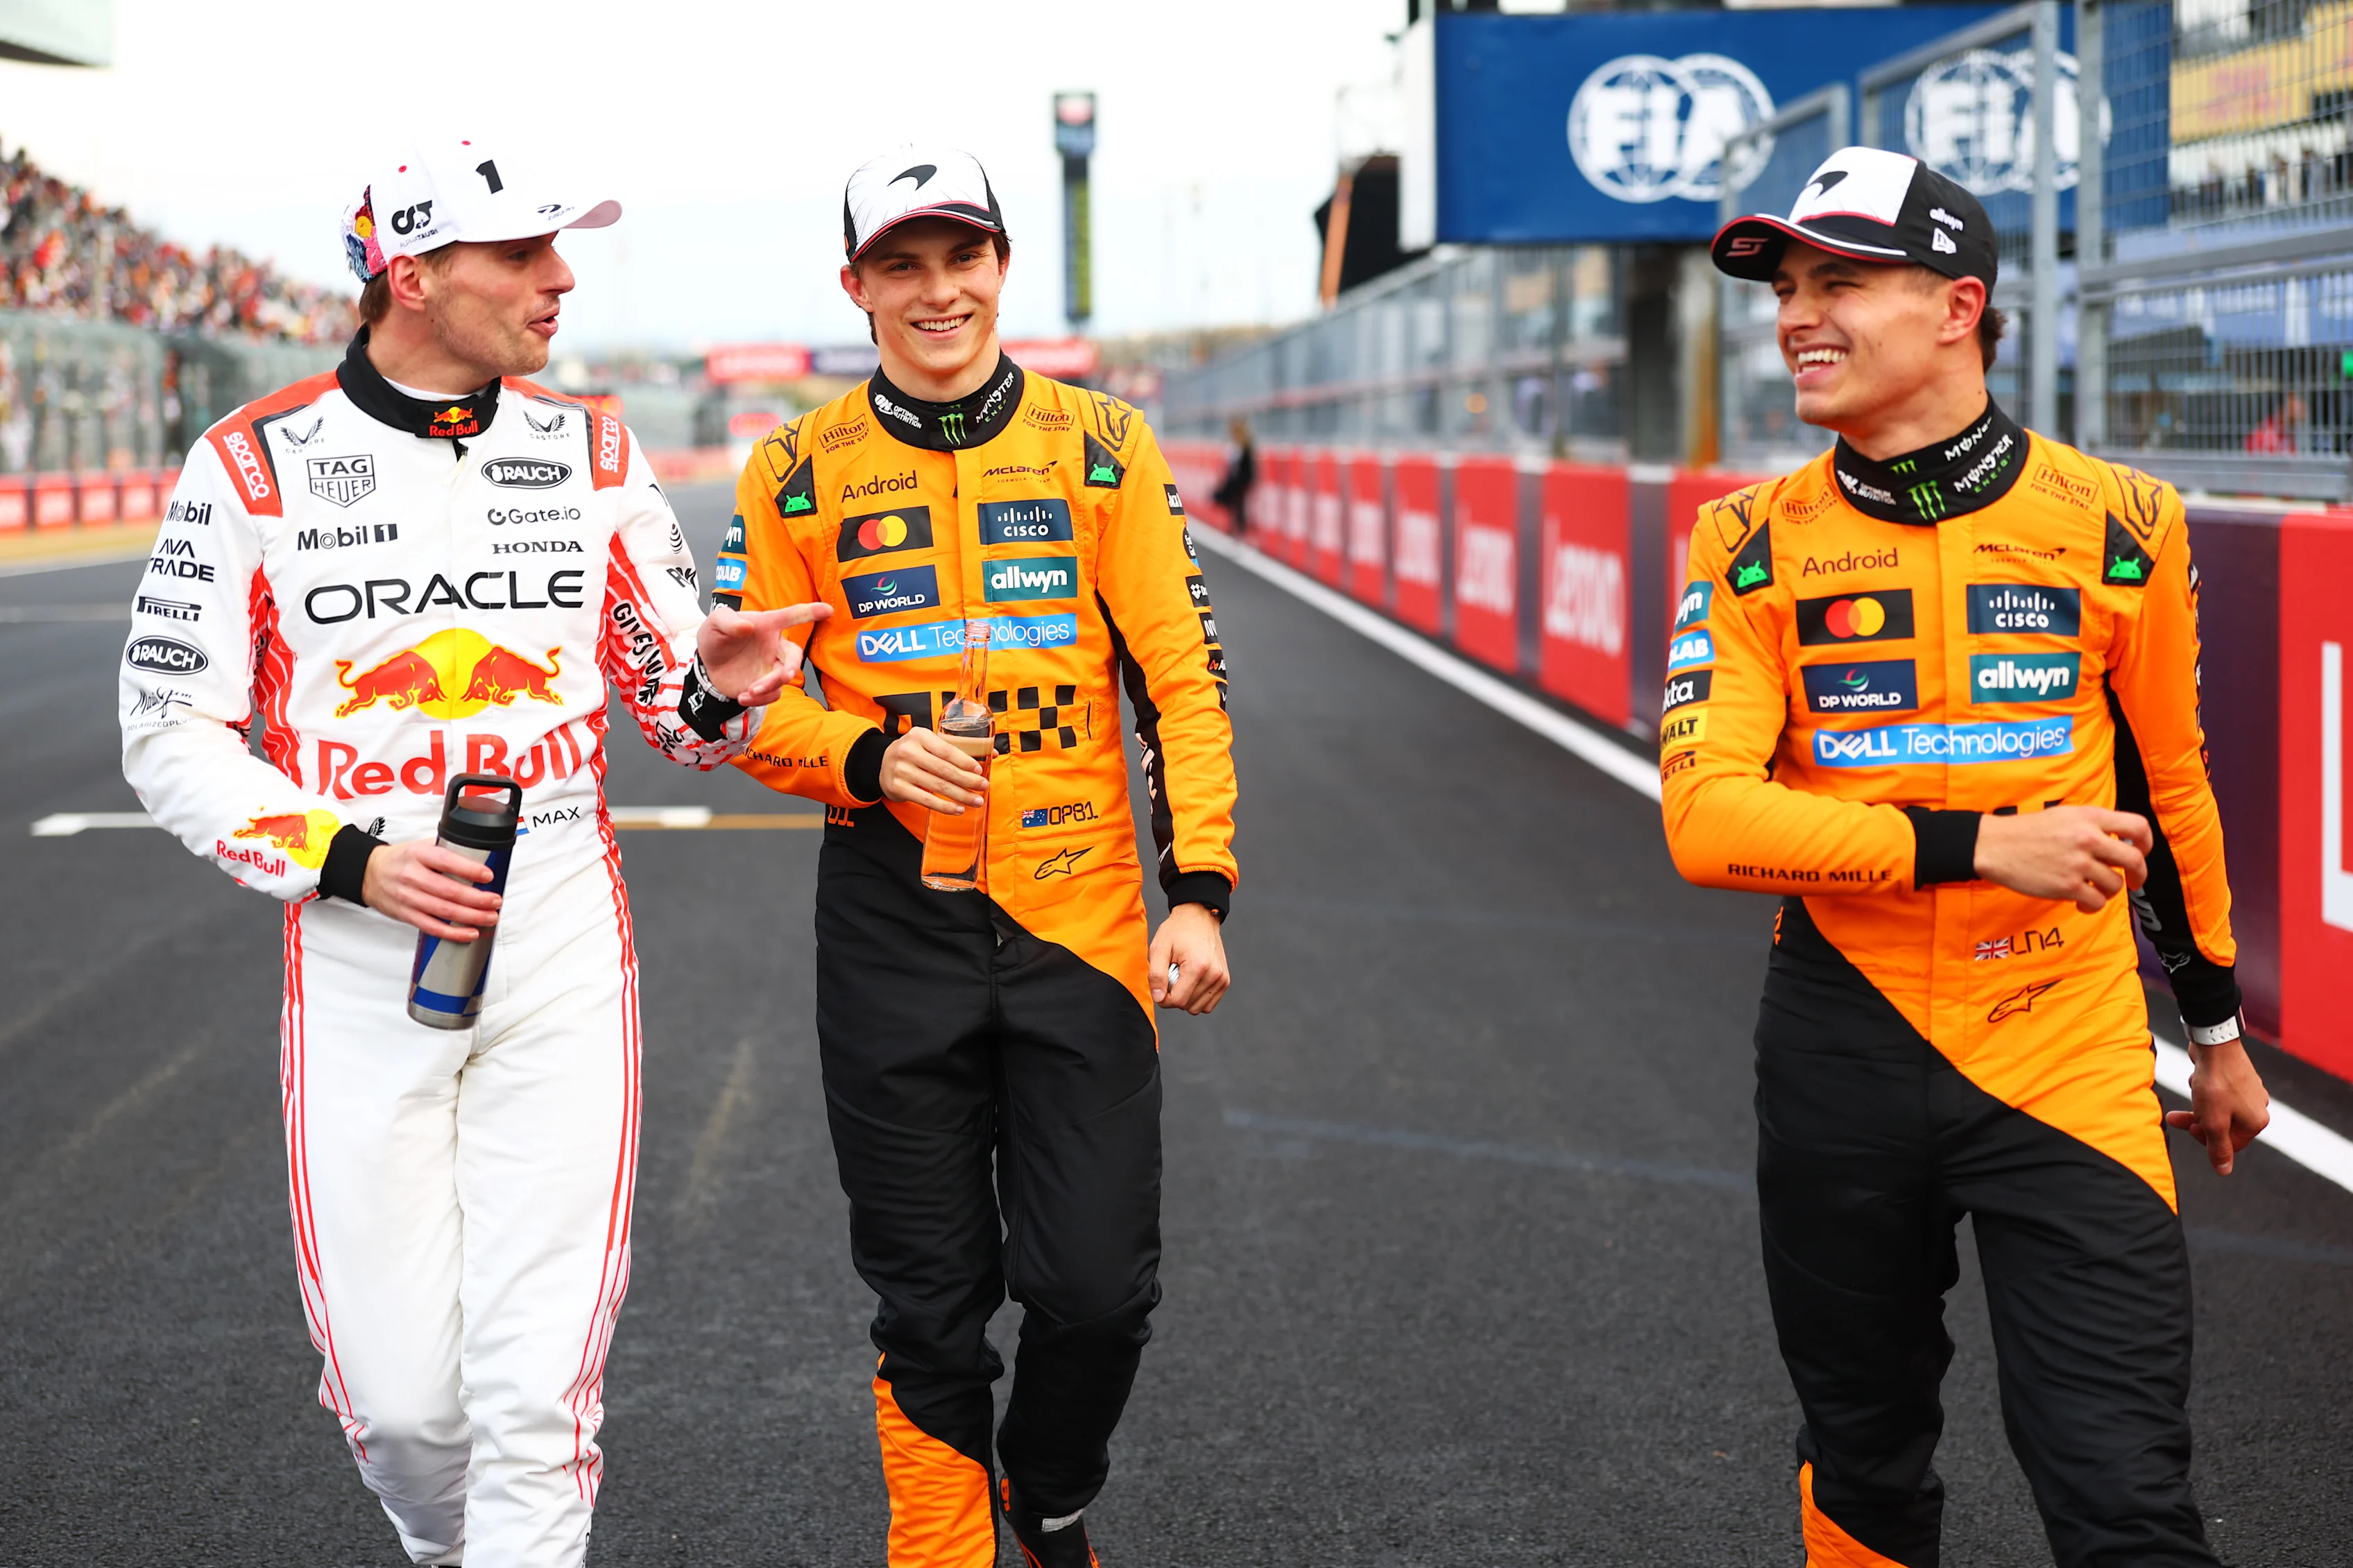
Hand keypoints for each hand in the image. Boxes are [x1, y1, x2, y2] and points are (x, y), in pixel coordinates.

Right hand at [360, 839, 501, 941]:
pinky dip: (453, 932)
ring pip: (443, 911)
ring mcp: (408, 898)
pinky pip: (432, 927)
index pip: (447, 861)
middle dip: (477, 899)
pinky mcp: (406, 915)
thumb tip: (481, 856)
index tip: (488, 876)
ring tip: (489, 917)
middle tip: (495, 901)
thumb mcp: (422, 846)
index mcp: (419, 855)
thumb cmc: (402, 860)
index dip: (470, 870)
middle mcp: (412, 876)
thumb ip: (447, 850)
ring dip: (471, 916)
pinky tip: (470, 933)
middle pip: (449, 891)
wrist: (369, 873)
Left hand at [695, 602, 831, 704]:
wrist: (708, 665)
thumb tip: (747, 627)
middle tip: (785, 675)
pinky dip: (759, 699)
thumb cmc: (717, 637)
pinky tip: (742, 696)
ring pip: (784, 678)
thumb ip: (728, 621)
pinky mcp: (766, 685)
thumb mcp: (715, 623)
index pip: (792, 616)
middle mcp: (774, 646)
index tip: (828, 609)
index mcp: (767, 625)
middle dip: (792, 666)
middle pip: (795, 655)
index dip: (810, 612)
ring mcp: (772, 667)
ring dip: (770, 686)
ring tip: (749, 690)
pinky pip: (773, 694)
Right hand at [879, 729, 987, 812]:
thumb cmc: (914, 753)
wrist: (882, 764)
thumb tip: (992, 753)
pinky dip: (944, 807)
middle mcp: (908, 751)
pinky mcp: (897, 788)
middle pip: (944, 769)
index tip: (979, 770)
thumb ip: (956, 747)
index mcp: (919, 735)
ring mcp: (901, 770)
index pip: (947, 750)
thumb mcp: (929, 743)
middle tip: (983, 787)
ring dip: (960, 796)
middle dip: (967, 780)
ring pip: (938, 786)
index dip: (965, 761)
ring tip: (976, 801)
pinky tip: (958, 809)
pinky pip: (926, 800)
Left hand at [1150, 903, 1229, 1014]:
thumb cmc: (1177, 931)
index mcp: (1197, 967)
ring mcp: (1222, 979)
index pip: (1177, 1001)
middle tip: (1174, 973)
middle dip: (1175, 994)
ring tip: (1184, 975)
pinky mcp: (1225, 981)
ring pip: (1198, 1008)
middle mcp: (1214, 974)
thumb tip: (1159, 998)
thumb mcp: (1159, 948)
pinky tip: (1192, 981)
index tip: (1161, 983)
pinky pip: (1208, 1005)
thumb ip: (1156, 975)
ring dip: (1187, 996)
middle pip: (1187, 1006)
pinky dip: (1197, 998)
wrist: (1198, 917)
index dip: (1163, 997)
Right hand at [1973, 806, 2152, 912]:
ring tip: (2093, 891)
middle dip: (2139, 875)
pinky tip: (2081, 904)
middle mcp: (2088, 838)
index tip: (2142, 852)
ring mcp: (2078, 863)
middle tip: (2133, 882)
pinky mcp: (2067, 885)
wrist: (1994, 846)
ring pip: (2115, 885)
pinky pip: (2096, 902)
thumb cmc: (2027, 832)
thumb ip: (2093, 825)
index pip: (2137, 826)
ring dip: (2108, 891)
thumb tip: (2120, 844)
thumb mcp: (2063, 816)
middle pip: (2134, 859)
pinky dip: (2092, 906)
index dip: (2147, 842)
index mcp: (2089, 817)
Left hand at [2165, 1038, 2269, 1175]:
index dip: (2207, 1140)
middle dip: (2196, 1121)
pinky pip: (2216, 1092)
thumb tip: (2224, 1171)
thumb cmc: (2216, 1084)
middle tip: (2175, 1118)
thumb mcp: (2213, 1122)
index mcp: (2256, 1121)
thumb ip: (2217, 1148)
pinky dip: (2203, 1088)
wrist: (2215, 1044)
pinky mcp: (2236, 1077)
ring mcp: (2248, 1091)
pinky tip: (2197, 1077)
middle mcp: (2257, 1107)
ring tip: (2193, 1087)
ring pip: (2216, 1109)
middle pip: (2222, 1126)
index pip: (2230, 1145)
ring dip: (2198, 1103)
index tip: (2192, 1128)